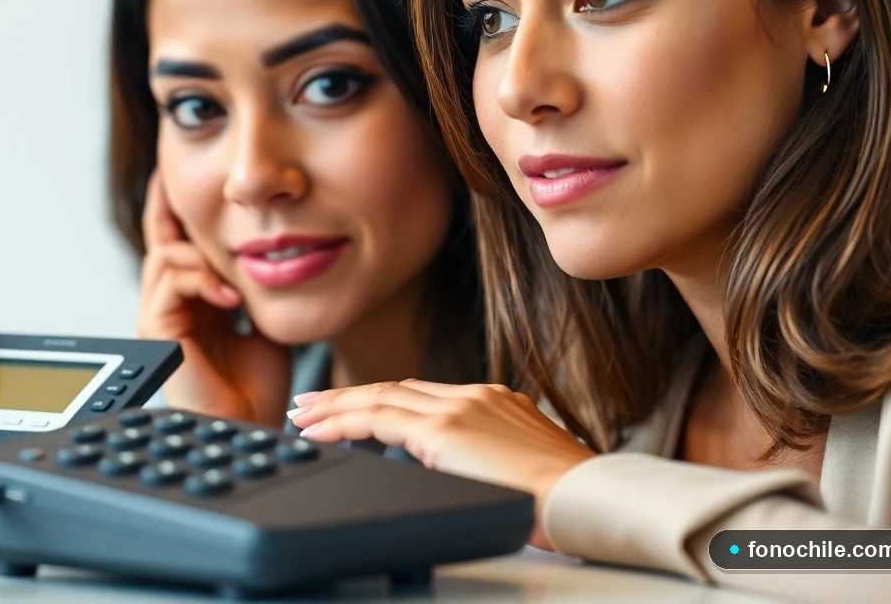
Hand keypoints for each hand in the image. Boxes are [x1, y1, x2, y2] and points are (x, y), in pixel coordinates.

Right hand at [137, 171, 292, 425]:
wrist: (251, 427)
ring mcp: (161, 317)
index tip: (187, 176)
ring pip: (165, 255)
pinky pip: (169, 284)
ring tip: (231, 266)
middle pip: (162, 239)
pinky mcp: (156, 331)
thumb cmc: (259, 388)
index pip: (182, 244)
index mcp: (194, 301)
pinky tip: (229, 295)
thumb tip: (270, 252)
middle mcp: (172, 305)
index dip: (181, 209)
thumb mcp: (263, 322)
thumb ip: (255, 287)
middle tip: (176, 174)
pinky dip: (200, 279)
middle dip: (170, 205)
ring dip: (199, 250)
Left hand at [286, 380, 595, 549]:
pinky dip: (343, 421)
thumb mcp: (522, 471)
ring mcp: (460, 409)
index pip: (422, 395)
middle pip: (395, 389)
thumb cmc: (566, 502)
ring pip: (380, 397)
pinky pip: (378, 419)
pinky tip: (320, 431)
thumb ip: (487, 463)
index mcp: (495, 403)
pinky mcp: (445, 431)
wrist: (586, 499)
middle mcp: (474, 396)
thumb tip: (463, 478)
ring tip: (304, 417)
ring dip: (336, 406)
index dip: (381, 400)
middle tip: (311, 406)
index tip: (352, 407)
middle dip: (348, 397)